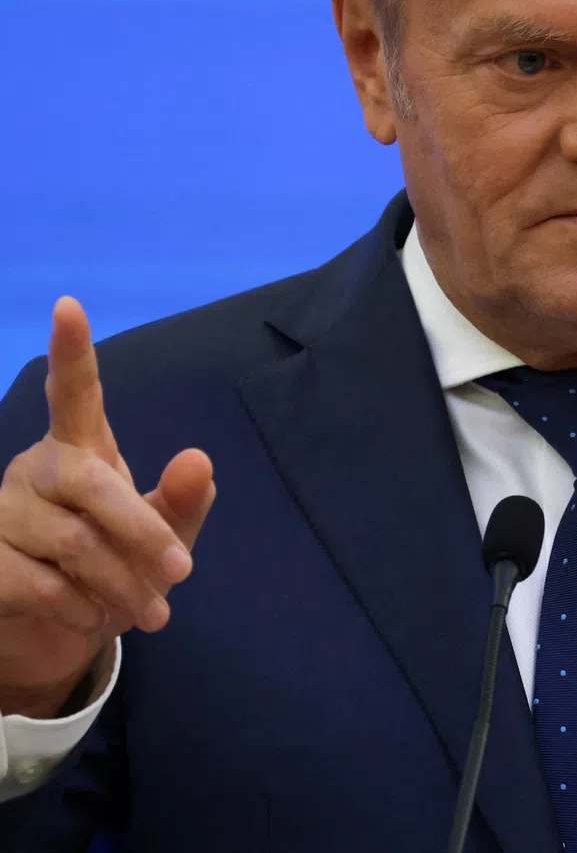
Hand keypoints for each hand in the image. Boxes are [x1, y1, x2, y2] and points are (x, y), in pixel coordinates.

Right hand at [0, 297, 215, 716]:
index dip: (71, 351)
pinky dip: (83, 609)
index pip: (74, 392)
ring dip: (123, 586)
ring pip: (75, 545)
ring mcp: (3, 511)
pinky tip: (94, 617)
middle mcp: (36, 468)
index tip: (70, 306)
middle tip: (183, 573)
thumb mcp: (165, 534)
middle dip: (145, 534)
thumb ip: (184, 501)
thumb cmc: (118, 563)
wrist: (60, 629)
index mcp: (82, 448)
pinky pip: (41, 585)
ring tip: (151, 610)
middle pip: (93, 487)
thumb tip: (198, 459)